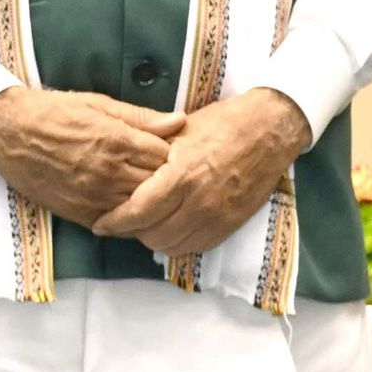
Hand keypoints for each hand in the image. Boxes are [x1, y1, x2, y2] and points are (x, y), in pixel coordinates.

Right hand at [0, 87, 186, 229]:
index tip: (177, 153)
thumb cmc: (55, 113)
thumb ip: (142, 118)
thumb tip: (179, 121)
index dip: (176, 155)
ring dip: (152, 201)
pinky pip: (118, 224)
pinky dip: (130, 219)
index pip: (167, 156)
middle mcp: (109, 172)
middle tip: (173, 175)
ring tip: (156, 192)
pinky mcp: (79, 213)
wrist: (9, 133)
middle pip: (159, 185)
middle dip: (168, 180)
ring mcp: (94, 196)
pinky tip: (135, 210)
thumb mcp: (100, 105)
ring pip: (142, 208)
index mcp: (118, 141)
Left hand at [105, 89, 314, 258]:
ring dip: (155, 238)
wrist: (270, 130)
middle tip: (124, 221)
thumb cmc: (223, 124)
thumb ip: (150, 156)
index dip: (114, 222)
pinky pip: (196, 247)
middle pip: (151, 235)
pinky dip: (179, 242)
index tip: (101, 224)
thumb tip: (123, 173)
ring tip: (148, 224)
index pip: (137, 213)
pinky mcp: (231, 225)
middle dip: (132, 231)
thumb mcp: (179, 132)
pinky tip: (173, 228)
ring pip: (172, 246)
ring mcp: (217, 217)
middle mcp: (198, 203)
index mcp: (181, 177)